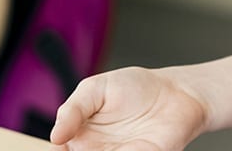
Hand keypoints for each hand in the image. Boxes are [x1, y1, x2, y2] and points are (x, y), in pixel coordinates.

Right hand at [51, 66, 209, 150]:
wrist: (176, 92)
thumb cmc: (137, 87)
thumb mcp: (95, 88)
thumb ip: (72, 110)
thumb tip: (55, 136)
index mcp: (80, 135)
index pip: (59, 150)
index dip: (56, 149)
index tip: (58, 145)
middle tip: (79, 145)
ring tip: (105, 144)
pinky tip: (123, 147)